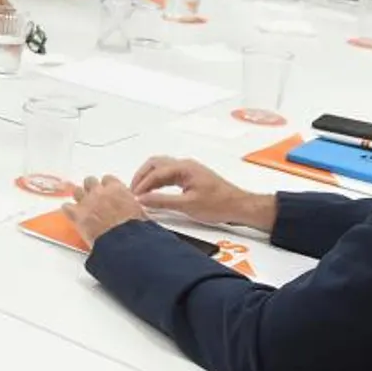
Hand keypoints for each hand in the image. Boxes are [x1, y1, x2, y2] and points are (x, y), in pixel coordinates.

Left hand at [62, 176, 148, 248]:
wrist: (123, 243)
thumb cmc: (134, 230)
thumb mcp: (139, 213)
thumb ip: (131, 206)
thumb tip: (133, 211)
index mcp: (117, 190)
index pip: (108, 179)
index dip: (106, 186)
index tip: (107, 191)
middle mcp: (100, 192)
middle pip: (90, 181)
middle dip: (91, 188)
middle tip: (94, 197)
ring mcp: (86, 202)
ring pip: (77, 191)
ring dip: (79, 196)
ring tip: (82, 204)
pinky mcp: (77, 215)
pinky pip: (66, 207)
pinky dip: (68, 210)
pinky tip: (71, 213)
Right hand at [129, 156, 275, 229]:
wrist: (239, 206)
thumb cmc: (219, 204)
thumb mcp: (187, 205)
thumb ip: (162, 201)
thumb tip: (142, 199)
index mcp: (184, 168)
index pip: (155, 173)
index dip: (141, 185)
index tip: (132, 197)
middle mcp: (185, 165)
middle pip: (155, 164)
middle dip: (141, 177)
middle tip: (132, 191)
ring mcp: (188, 170)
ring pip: (161, 168)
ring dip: (149, 178)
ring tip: (140, 192)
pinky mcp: (191, 177)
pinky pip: (168, 174)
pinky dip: (157, 181)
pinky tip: (154, 192)